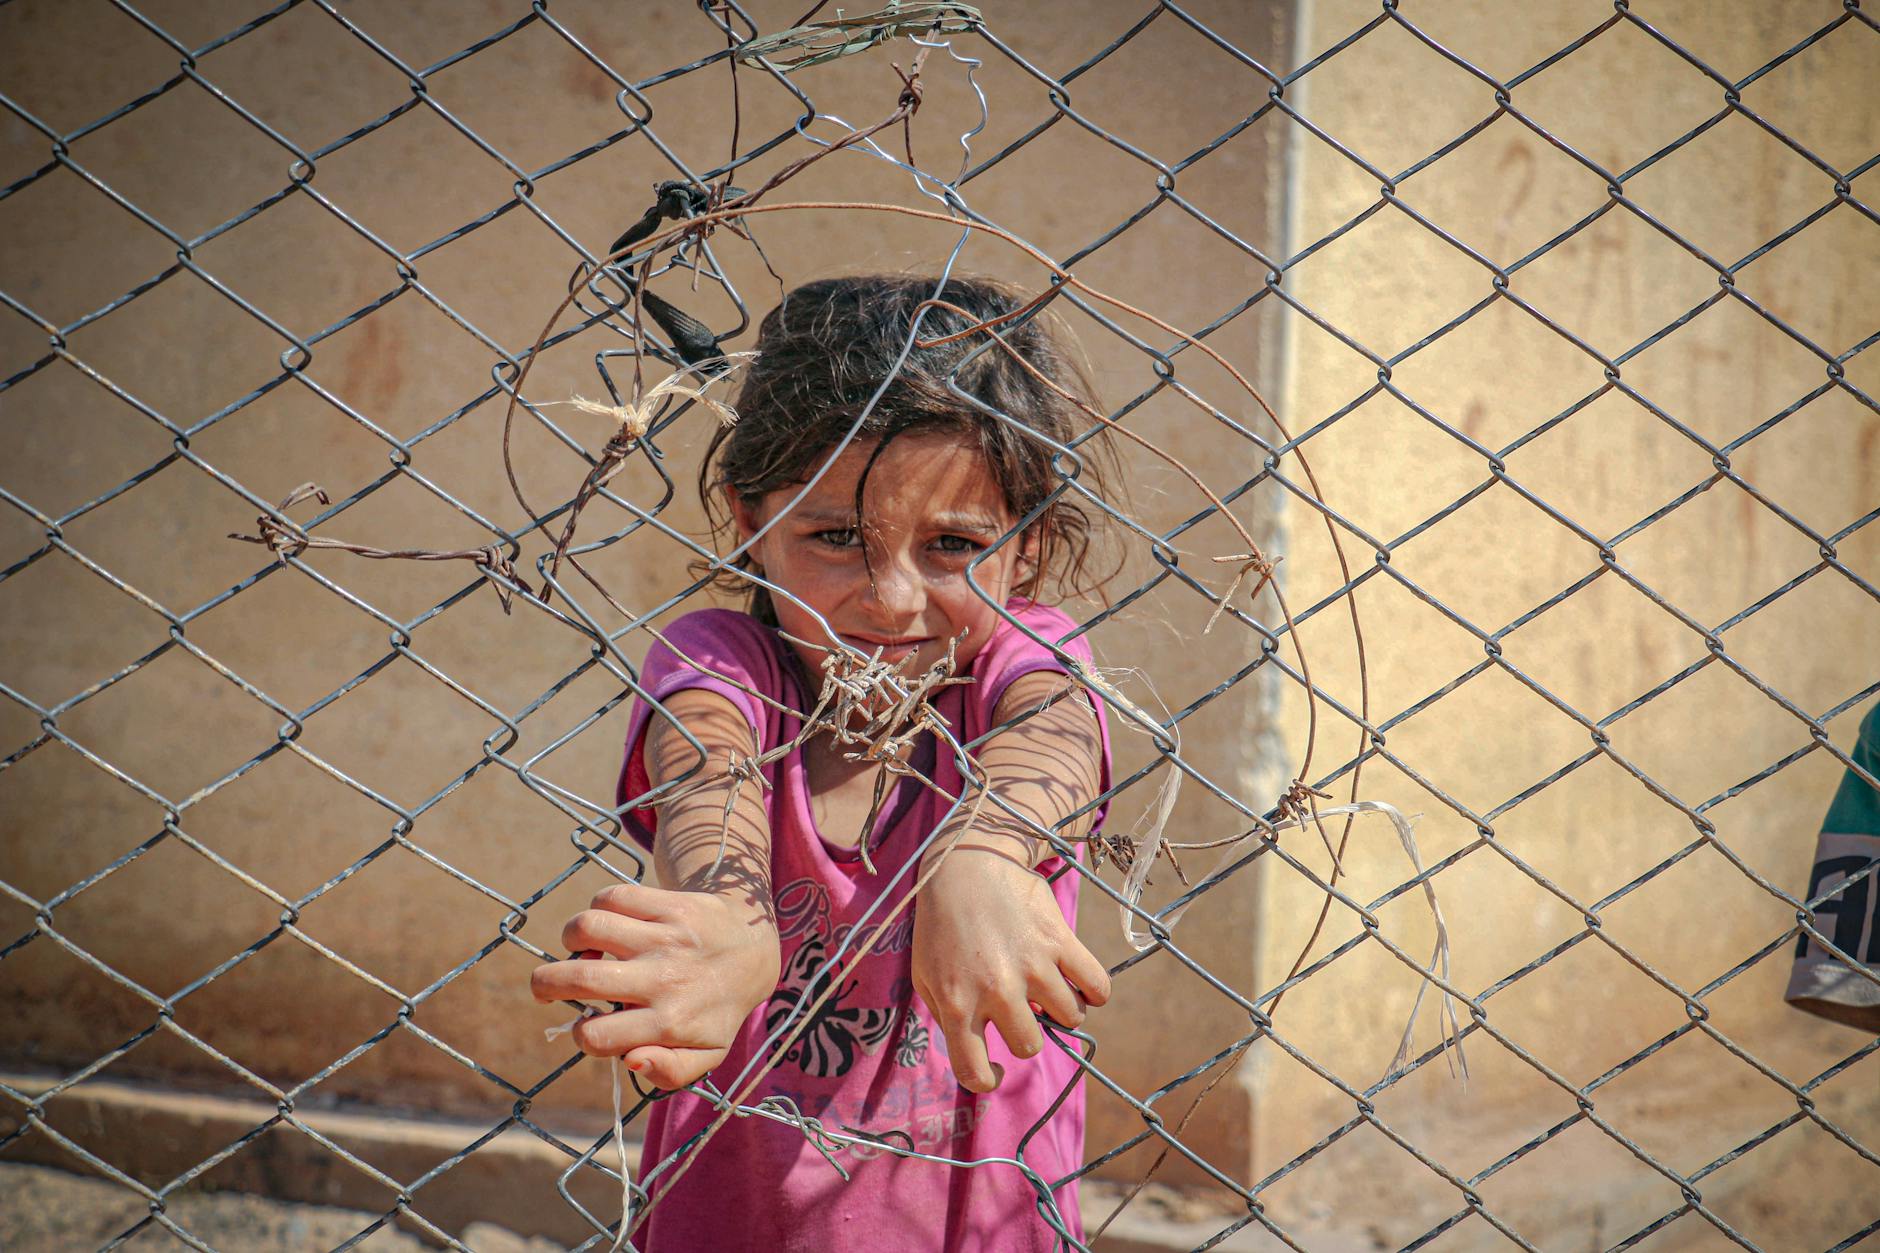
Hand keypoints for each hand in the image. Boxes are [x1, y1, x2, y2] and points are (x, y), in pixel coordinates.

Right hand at [530, 881, 781, 1089]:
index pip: (596, 1035)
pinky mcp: (670, 904)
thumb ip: (670, 1072)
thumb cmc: (718, 1008)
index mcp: (669, 1022)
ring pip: (588, 926)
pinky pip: (611, 896)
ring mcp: (666, 936)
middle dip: (545, 984)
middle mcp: (664, 979)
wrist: (754, 949)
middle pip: (580, 978)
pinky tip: (610, 924)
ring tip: (583, 950)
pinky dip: (598, 908)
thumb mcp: (708, 1054)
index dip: (580, 1034)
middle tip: (547, 987)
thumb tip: (629, 1062)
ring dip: (571, 939)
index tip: (589, 1024)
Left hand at [911, 845, 1111, 1093]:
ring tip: (1049, 988)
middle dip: (1028, 1031)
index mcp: (956, 1003)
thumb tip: (979, 1054)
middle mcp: (995, 990)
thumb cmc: (942, 924)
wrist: (967, 863)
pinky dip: (1095, 991)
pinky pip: (1097, 986)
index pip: (975, 1071)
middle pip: (1030, 1044)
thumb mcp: (925, 974)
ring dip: (1063, 1009)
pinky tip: (1081, 983)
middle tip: (1022, 1007)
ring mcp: (1031, 965)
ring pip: (1070, 1018)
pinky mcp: (1059, 940)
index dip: (989, 1080)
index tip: (998, 1066)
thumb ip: (947, 1017)